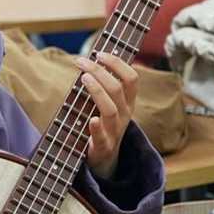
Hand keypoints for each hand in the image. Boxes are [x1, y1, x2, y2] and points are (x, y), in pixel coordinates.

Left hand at [76, 53, 137, 179]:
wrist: (105, 161)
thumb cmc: (103, 126)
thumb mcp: (109, 105)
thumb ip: (103, 87)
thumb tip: (90, 59)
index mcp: (127, 103)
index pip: (131, 79)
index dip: (118, 64)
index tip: (100, 53)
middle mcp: (124, 115)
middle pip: (118, 89)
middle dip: (100, 71)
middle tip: (82, 61)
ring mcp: (114, 131)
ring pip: (110, 109)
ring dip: (97, 92)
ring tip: (84, 78)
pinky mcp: (102, 147)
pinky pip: (102, 137)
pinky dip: (96, 128)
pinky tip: (90, 119)